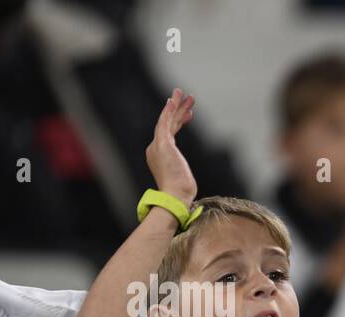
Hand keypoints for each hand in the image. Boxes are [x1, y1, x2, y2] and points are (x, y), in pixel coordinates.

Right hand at [145, 88, 196, 205]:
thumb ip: (181, 173)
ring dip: (175, 105)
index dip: (179, 122)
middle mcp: (155, 148)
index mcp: (159, 155)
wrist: (175, 196)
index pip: (170, 133)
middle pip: (168, 124)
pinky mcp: (162, 143)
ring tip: (182, 93)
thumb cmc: (181, 193)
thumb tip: (185, 179)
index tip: (188, 114)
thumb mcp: (183, 179)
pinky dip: (169, 111)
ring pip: (167, 120)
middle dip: (177, 109)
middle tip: (186, 96)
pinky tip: (173, 101)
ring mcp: (157, 145)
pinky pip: (165, 123)